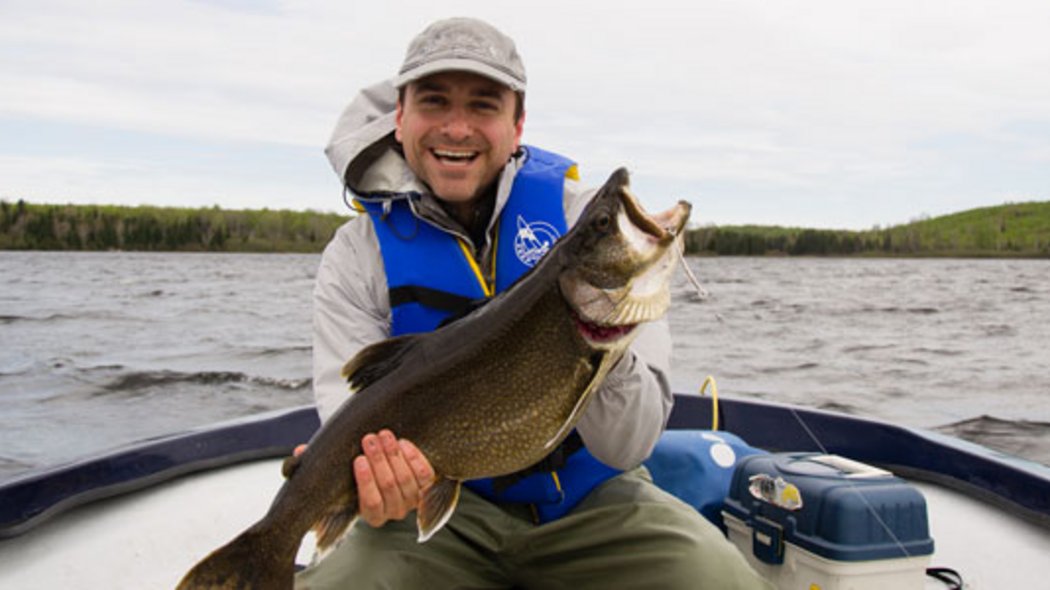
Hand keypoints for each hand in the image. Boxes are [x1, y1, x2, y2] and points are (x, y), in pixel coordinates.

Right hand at [290, 430, 433, 526]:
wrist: (387, 467)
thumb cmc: (356, 471)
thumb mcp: (336, 472)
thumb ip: (316, 465)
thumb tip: (299, 452)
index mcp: (371, 515)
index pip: (370, 504)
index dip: (366, 482)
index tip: (358, 459)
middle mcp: (394, 511)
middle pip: (390, 487)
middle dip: (380, 460)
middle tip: (369, 438)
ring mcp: (413, 499)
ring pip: (407, 479)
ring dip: (394, 454)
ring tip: (383, 435)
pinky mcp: (428, 485)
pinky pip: (426, 474)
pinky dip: (414, 456)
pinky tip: (402, 442)